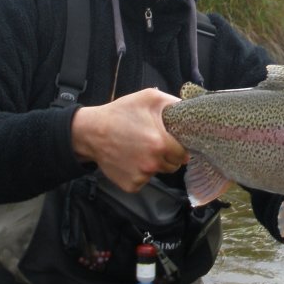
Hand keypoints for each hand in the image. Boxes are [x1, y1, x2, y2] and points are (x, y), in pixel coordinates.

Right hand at [70, 88, 188, 191]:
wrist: (91, 132)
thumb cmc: (121, 113)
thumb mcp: (149, 98)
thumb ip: (174, 103)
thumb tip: (192, 109)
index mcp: (161, 144)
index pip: (184, 153)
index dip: (180, 147)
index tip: (173, 141)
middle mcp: (153, 164)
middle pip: (173, 165)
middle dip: (168, 156)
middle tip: (154, 144)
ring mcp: (141, 176)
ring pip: (158, 173)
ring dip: (154, 164)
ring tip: (140, 149)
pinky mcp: (131, 185)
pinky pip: (144, 180)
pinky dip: (140, 173)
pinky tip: (130, 160)